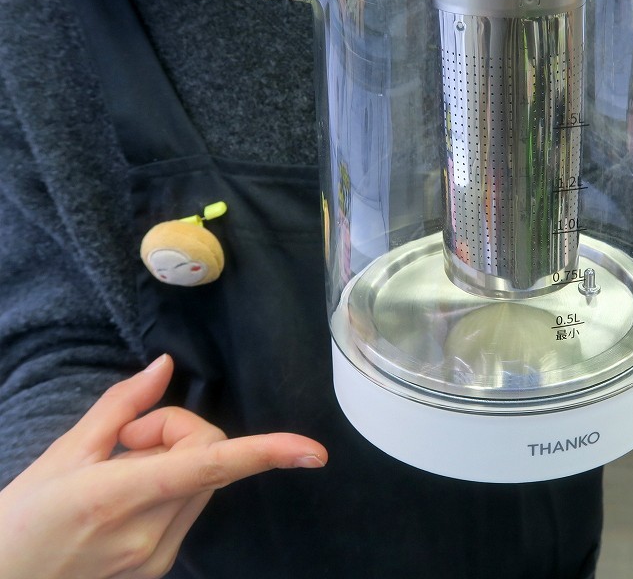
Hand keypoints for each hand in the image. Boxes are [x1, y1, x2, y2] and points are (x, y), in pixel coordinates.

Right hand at [0, 355, 326, 578]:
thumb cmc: (24, 515)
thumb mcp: (66, 452)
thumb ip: (124, 405)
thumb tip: (165, 366)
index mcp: (120, 496)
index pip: (210, 466)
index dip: (266, 453)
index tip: (311, 450)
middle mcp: (150, 532)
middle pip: (209, 457)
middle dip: (179, 433)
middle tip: (128, 441)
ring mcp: (157, 555)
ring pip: (205, 482)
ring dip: (176, 462)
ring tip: (121, 474)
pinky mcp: (160, 567)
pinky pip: (190, 506)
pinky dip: (171, 488)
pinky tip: (127, 499)